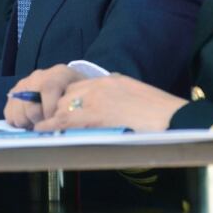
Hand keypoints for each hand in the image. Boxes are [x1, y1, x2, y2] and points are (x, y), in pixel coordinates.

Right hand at [4, 64, 86, 127]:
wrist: (69, 88)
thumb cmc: (78, 96)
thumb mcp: (84, 98)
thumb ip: (77, 107)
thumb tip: (69, 125)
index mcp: (59, 74)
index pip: (48, 88)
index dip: (49, 110)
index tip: (55, 123)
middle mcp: (39, 76)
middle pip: (30, 104)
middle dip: (39, 121)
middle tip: (48, 125)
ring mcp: (24, 84)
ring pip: (18, 111)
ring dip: (28, 124)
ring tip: (40, 123)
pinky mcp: (14, 94)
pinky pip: (9, 114)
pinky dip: (18, 123)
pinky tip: (30, 122)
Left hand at [34, 74, 187, 132]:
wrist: (172, 119)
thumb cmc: (161, 112)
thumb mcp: (135, 93)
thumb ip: (118, 93)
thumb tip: (107, 103)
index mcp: (110, 80)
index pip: (78, 86)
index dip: (66, 100)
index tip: (59, 109)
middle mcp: (100, 86)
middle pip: (67, 95)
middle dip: (56, 109)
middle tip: (47, 122)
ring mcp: (97, 99)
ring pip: (63, 106)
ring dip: (51, 118)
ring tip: (40, 128)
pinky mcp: (95, 116)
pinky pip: (65, 121)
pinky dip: (51, 126)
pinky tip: (41, 132)